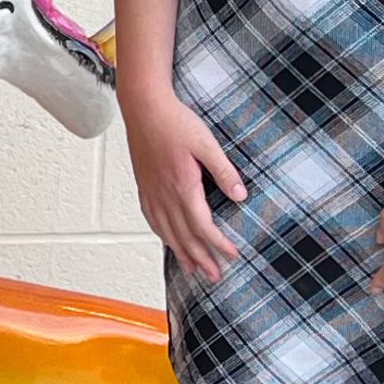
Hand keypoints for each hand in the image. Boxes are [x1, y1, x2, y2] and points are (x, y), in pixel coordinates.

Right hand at [121, 89, 244, 278]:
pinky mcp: (144, 186)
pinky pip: (152, 219)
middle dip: (201, 258)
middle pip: (184, 236)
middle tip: (214, 276)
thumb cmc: (174, 121)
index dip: (218, 244)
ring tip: (193, 268)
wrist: (143, 107)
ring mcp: (151, 192)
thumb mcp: (206, 143)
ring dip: (181, 253)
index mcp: (182, 186)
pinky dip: (162, 235)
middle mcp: (164, 194)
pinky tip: (168, 240)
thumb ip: (223, 171)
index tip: (233, 255)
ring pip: (166, 231)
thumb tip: (240, 195)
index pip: (202, 226)